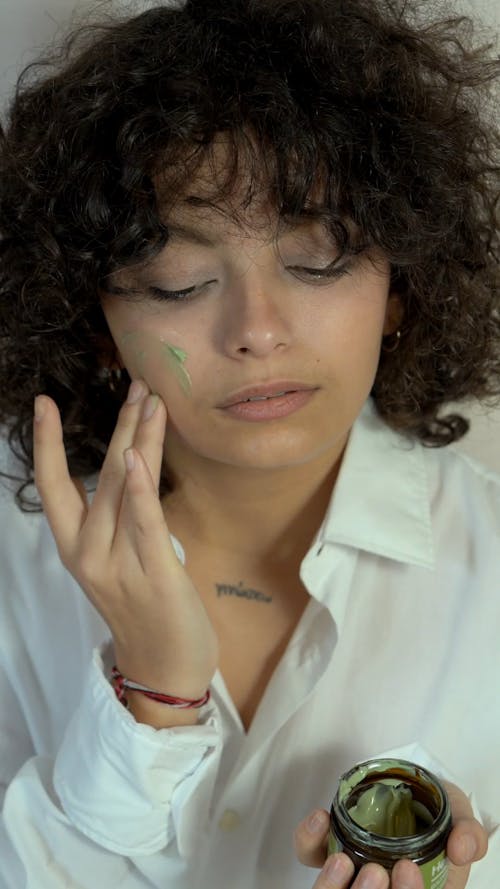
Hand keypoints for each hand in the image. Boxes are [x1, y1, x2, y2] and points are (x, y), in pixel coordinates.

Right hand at [33, 379, 218, 698]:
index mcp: (76, 548)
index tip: (43, 404)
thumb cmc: (145, 607)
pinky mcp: (153, 574)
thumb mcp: (115, 560)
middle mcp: (88, 553)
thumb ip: (112, 519)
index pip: (52, 487)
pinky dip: (142, 487)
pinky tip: (139, 454)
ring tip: (151, 400)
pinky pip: (144, 522)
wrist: (164, 667)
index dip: (47, 444)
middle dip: (119, 426)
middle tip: (137, 383)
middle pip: (100, 476)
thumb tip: (122, 469)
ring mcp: (117, 565)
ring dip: (139, 439)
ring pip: (125, 488)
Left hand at [294, 781, 487, 888]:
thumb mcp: (462, 822)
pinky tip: (321, 820)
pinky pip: (309, 853)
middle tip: (377, 873)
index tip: (407, 870)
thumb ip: (469, 836)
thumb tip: (461, 848)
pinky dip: (308, 841)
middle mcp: (377, 886)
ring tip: (342, 859)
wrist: (413, 786)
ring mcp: (350, 871)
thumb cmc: (438, 814)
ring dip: (331, 884)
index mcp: (410, 888)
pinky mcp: (328, 846)